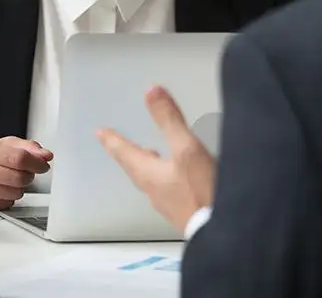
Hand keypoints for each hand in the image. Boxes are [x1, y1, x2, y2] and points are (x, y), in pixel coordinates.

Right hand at [0, 137, 52, 214]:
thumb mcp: (1, 145)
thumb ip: (26, 147)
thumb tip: (46, 155)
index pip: (19, 158)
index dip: (36, 163)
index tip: (43, 165)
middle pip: (20, 178)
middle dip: (28, 176)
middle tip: (23, 173)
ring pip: (16, 194)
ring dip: (19, 188)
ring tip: (8, 181)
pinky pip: (6, 205)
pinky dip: (8, 199)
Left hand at [97, 86, 214, 231]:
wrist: (220, 228)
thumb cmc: (201, 193)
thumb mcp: (186, 149)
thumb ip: (169, 120)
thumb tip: (152, 92)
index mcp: (148, 173)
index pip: (124, 151)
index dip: (112, 139)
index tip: (100, 133)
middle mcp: (154, 190)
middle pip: (135, 167)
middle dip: (128, 153)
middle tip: (119, 145)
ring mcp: (168, 203)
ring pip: (151, 179)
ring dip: (147, 165)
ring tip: (148, 156)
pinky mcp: (182, 210)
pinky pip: (167, 189)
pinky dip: (165, 177)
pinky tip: (177, 178)